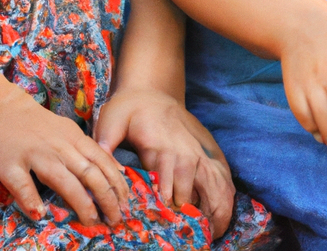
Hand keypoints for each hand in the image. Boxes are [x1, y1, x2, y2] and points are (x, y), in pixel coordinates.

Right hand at [0, 87, 128, 225]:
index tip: (126, 201)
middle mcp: (59, 146)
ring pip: (64, 181)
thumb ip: (84, 149)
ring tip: (91, 221)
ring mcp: (35, 155)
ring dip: (80, 202)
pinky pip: (23, 185)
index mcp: (73, 137)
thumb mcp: (64, 130)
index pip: (102, 161)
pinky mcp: (9, 164)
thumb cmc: (31, 122)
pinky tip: (40, 215)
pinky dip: (32, 200)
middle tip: (116, 218)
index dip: (116, 182)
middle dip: (106, 197)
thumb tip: (109, 169)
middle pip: (89, 173)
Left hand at [95, 87, 234, 237]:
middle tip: (194, 237)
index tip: (168, 222)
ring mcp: (200, 151)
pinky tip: (222, 217)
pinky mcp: (206, 151)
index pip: (171, 182)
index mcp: (164, 147)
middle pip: (199, 186)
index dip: (171, 205)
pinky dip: (226, 196)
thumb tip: (100, 175)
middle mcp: (187, 151)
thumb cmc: (128, 109)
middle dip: (198, 214)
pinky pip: (223, 176)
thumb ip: (105, 146)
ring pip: (218, 182)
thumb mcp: (111, 122)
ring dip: (219, 208)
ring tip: (215, 232)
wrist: (150, 90)